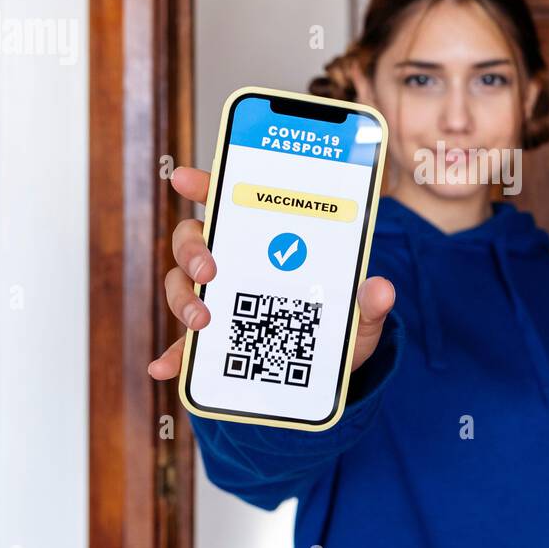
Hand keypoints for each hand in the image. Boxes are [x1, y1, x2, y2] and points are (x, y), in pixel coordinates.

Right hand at [146, 166, 395, 379]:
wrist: (332, 369)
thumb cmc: (343, 325)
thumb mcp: (362, 313)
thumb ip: (372, 301)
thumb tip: (381, 290)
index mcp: (269, 240)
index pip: (231, 201)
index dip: (205, 185)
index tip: (184, 178)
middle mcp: (236, 261)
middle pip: (194, 239)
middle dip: (193, 249)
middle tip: (210, 267)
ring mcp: (220, 298)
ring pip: (183, 283)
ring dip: (184, 299)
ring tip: (202, 321)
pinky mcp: (215, 338)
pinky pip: (185, 344)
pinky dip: (173, 355)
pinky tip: (166, 367)